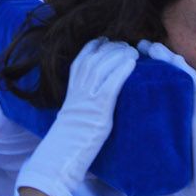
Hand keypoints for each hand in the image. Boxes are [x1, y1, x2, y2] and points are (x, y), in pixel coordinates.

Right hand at [17, 39, 138, 195]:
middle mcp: (78, 88)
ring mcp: (88, 98)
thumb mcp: (74, 109)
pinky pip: (112, 84)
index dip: (97, 45)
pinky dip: (122, 71)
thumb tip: (98, 90)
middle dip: (112, 47)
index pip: (83, 57)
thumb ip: (83, 95)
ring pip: (103, 66)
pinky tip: (132, 64)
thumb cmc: (70, 136)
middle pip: (95, 57)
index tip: (109, 41)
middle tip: (126, 46)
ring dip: (120, 55)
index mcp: (72, 86)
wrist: (62, 153)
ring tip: (133, 52)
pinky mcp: (99, 109)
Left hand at [139, 40, 195, 195]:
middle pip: (171, 78)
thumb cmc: (189, 176)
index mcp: (176, 118)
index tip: (131, 62)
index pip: (162, 90)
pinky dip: (186, 71)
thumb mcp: (163, 157)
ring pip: (183, 77)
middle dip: (156, 60)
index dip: (149, 74)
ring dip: (169, 59)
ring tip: (151, 46)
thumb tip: (119, 155)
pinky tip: (175, 58)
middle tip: (138, 46)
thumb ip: (149, 150)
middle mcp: (186, 110)